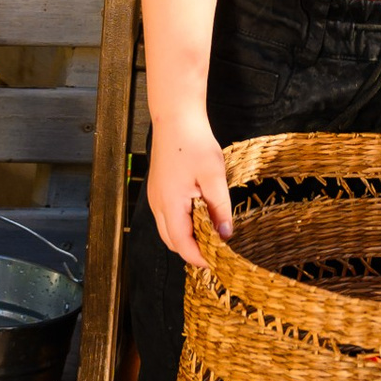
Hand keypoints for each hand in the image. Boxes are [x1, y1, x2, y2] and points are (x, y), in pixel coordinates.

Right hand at [148, 116, 233, 265]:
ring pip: (168, 230)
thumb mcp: (214, 176)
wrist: (175, 117)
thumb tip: (225, 235)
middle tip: (217, 251)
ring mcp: (155, 197)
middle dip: (192, 251)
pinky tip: (199, 216)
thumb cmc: (194, 142)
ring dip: (187, 237)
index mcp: (170, 204)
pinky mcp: (158, 190)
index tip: (218, 263)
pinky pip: (167, 217)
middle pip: (172, 241)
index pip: (182, 245)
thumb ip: (220, 208)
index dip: (199, 258)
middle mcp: (157, 205)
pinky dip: (182, 224)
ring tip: (210, 235)